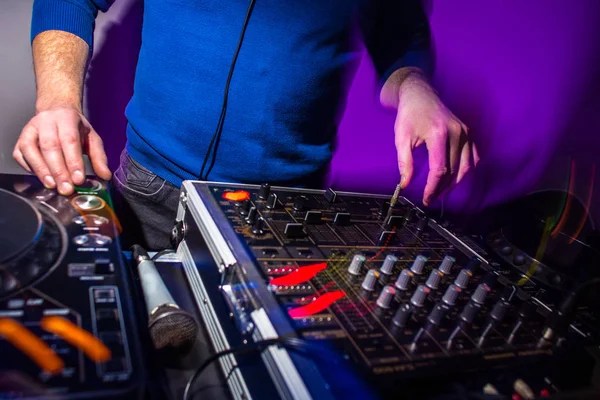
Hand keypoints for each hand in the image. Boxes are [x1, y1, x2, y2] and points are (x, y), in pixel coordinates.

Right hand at [13, 106, 110, 194]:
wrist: (56, 111)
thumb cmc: (75, 128)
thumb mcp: (92, 138)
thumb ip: (99, 157)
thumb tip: (105, 176)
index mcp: (66, 118)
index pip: (69, 140)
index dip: (73, 161)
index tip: (78, 180)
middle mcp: (46, 121)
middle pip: (50, 146)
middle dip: (58, 170)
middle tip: (66, 188)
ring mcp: (30, 129)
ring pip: (31, 150)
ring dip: (42, 170)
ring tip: (52, 186)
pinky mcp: (20, 139)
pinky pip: (20, 155)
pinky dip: (30, 168)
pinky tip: (42, 178)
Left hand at [381, 69, 479, 205]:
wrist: (420, 95)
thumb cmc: (410, 114)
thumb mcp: (401, 138)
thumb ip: (405, 163)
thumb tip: (405, 184)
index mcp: (439, 134)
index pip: (440, 169)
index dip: (433, 188)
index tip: (426, 198)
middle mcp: (457, 133)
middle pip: (454, 171)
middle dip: (442, 188)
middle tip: (431, 198)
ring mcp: (465, 132)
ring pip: (466, 167)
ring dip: (455, 183)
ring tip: (441, 191)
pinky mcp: (468, 133)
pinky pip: (473, 157)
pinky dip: (466, 170)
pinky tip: (455, 178)